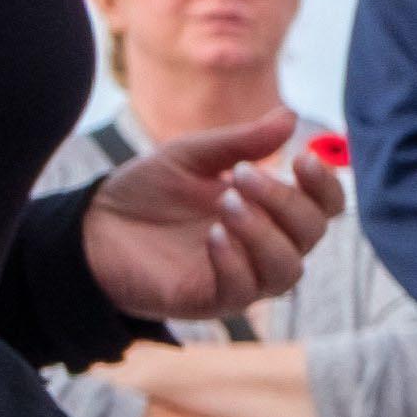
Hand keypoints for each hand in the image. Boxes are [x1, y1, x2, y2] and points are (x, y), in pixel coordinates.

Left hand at [80, 110, 342, 321]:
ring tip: (227, 204)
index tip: (303, 158)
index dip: (324, 185)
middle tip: (242, 177)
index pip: (323, 207)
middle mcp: (265, 247)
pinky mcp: (211, 300)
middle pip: (311, 234)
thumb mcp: (191, 155)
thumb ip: (241, 141)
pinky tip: (212, 236)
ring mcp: (242, 276)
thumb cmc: (146, 193)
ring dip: (265, 234)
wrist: (92, 229)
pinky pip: (244, 290)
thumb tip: (289, 117)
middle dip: (285, 201)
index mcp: (270, 212)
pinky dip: (235, 261)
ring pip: (288, 268)